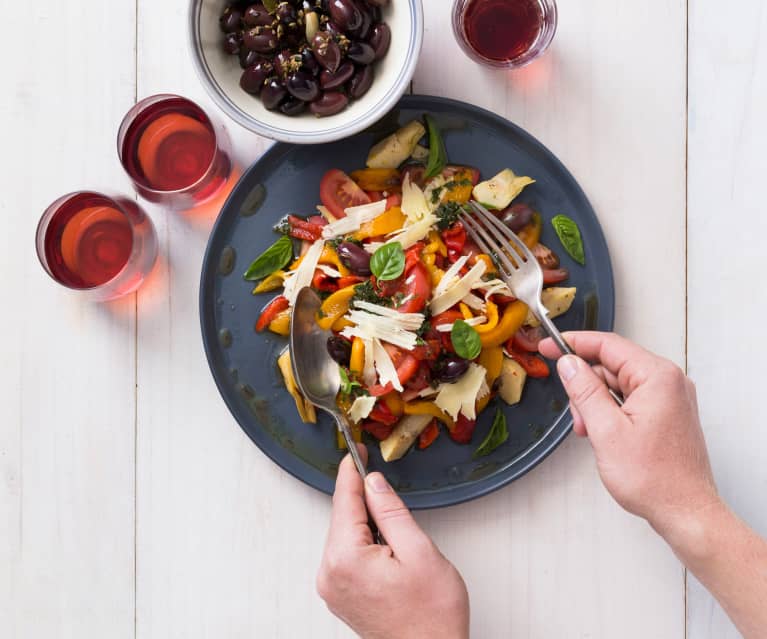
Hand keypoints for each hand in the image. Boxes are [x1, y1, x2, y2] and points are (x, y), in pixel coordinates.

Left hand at [316, 446, 469, 638]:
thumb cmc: (431, 616)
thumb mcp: (419, 551)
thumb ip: (392, 511)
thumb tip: (374, 483)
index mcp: (346, 558)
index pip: (344, 500)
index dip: (352, 472)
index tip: (355, 452)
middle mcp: (330, 574)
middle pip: (342, 517)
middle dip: (363, 499)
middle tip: (385, 487)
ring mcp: (332, 587)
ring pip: (344, 535)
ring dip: (366, 523)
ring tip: (399, 540)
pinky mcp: (340, 595)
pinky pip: (346, 554)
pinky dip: (363, 542)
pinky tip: (387, 551)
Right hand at [539, 332, 719, 536]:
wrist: (685, 513)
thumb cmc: (656, 479)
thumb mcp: (605, 430)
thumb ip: (584, 391)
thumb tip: (568, 364)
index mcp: (657, 377)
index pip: (608, 345)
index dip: (573, 343)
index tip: (549, 345)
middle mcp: (668, 383)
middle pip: (612, 366)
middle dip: (586, 386)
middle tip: (572, 409)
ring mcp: (670, 399)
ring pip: (618, 385)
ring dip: (596, 403)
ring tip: (590, 432)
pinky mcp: (667, 415)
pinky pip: (630, 400)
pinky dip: (610, 412)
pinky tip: (602, 434)